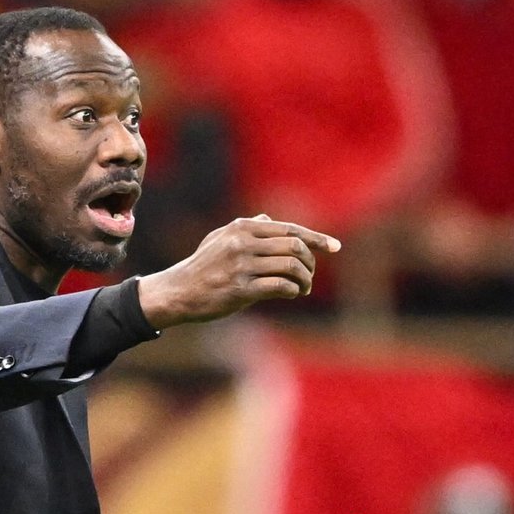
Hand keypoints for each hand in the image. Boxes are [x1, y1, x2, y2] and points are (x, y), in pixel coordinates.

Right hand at [136, 214, 339, 327]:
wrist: (179, 292)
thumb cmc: (202, 267)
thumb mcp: (220, 239)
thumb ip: (246, 229)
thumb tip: (269, 219)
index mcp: (242, 227)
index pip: (289, 229)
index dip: (316, 238)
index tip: (335, 247)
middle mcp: (243, 243)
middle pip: (295, 247)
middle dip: (311, 262)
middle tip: (309, 275)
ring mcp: (242, 266)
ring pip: (291, 267)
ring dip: (304, 280)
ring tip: (302, 288)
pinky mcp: (241, 289)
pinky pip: (280, 286)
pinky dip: (293, 290)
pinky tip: (291, 293)